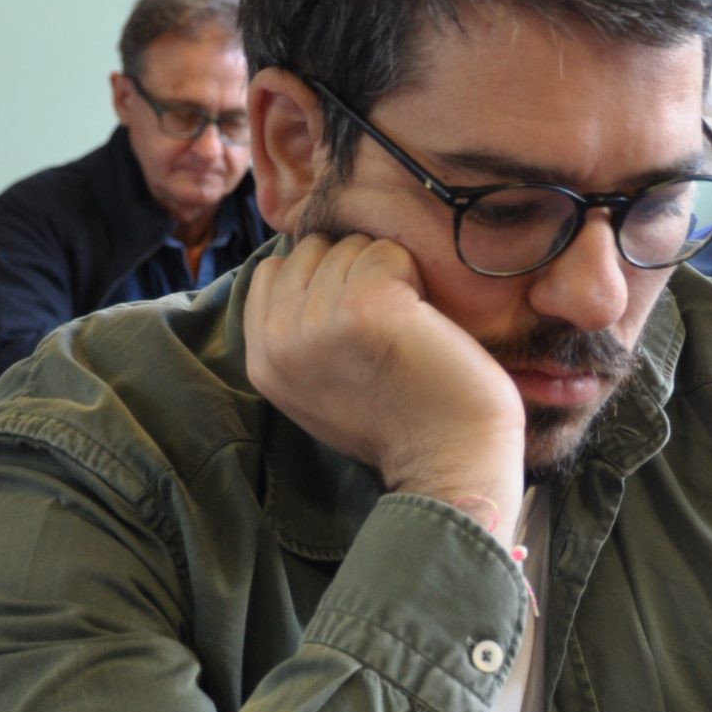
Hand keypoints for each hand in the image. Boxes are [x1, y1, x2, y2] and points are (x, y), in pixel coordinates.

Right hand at [244, 233, 522, 532]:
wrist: (449, 465)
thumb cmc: (400, 422)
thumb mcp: (317, 384)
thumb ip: (295, 330)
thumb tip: (299, 261)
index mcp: (262, 359)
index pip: (274, 270)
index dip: (322, 279)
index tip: (356, 321)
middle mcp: (279, 339)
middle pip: (313, 250)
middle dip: (354, 272)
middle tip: (386, 327)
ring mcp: (318, 321)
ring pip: (352, 246)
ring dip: (387, 275)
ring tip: (404, 328)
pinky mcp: (365, 306)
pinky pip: (387, 252)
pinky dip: (413, 276)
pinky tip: (422, 322)